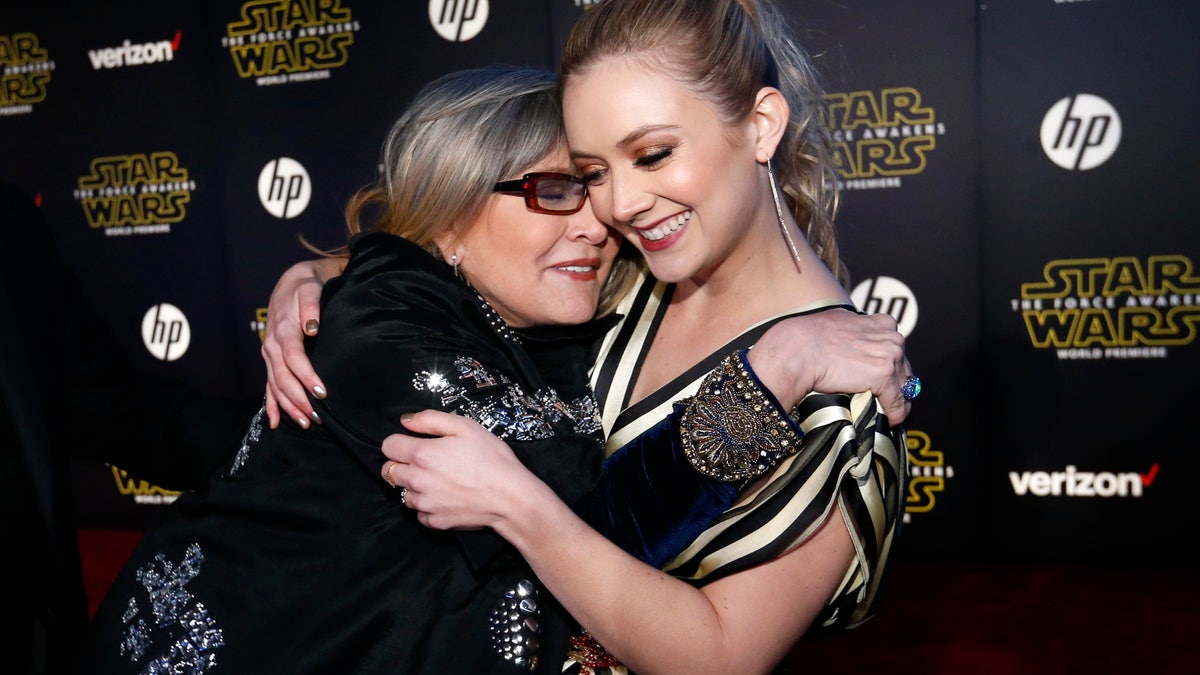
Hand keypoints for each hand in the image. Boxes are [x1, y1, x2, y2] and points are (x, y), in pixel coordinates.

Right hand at [261, 257, 342, 428]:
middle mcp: (272, 345)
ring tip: (305, 423)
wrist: (291, 283)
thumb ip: (311, 306)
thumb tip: (312, 327)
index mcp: (283, 330)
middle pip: (282, 377)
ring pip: (276, 385)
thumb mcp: (309, 288)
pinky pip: (268, 386)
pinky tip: (276, 423)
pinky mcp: (271, 360)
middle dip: (298, 399)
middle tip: (316, 417)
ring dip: (289, 406)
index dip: (305, 375)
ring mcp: (269, 355)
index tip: (321, 391)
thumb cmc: (305, 286)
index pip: (293, 358)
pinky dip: (272, 405)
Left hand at [380, 410, 539, 530]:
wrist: (510, 497)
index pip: (388, 446)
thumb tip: (406, 421)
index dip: (400, 441)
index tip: (415, 443)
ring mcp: (424, 504)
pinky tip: (445, 497)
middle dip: (402, 464)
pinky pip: (419, 513)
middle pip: (389, 471)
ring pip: (403, 493)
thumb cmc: (492, 459)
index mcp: (422, 454)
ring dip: (414, 486)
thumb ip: (430, 420)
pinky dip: (427, 506)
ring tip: (439, 480)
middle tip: (426, 462)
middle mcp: (417, 480)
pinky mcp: (435, 522)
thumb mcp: (465, 427)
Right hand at [749, 309, 913, 427]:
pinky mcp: (884, 376)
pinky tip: (891, 421)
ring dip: (898, 400)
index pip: (895, 346)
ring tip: (891, 412)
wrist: (800, 348)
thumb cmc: (809, 337)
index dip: (890, 362)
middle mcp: (890, 336)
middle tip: (887, 397)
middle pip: (903, 366)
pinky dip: (895, 413)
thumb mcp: (838, 323)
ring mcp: (889, 356)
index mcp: (880, 323)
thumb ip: (854, 331)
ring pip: (904, 385)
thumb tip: (850, 341)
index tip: (885, 374)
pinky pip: (897, 401)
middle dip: (896, 382)